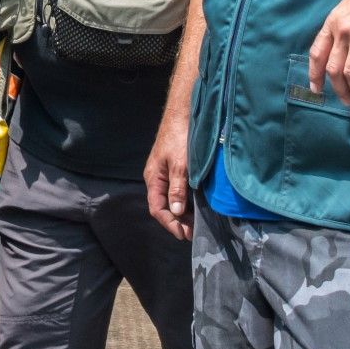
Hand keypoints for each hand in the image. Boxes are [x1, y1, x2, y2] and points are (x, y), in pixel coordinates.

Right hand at [144, 119, 192, 240]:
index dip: (170, 223)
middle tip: (193, 232)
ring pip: (171, 199)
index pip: (158, 208)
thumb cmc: (179, 137)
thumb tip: (176, 211)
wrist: (182, 114)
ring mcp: (165, 173)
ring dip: (182, 212)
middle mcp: (157, 178)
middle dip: (177, 221)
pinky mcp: (174, 168)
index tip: (184, 234)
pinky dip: (185, 201)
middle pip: (164, 206)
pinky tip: (196, 205)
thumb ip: (177, 188)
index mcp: (153, 178)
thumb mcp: (180, 164)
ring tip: (196, 223)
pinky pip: (177, 190)